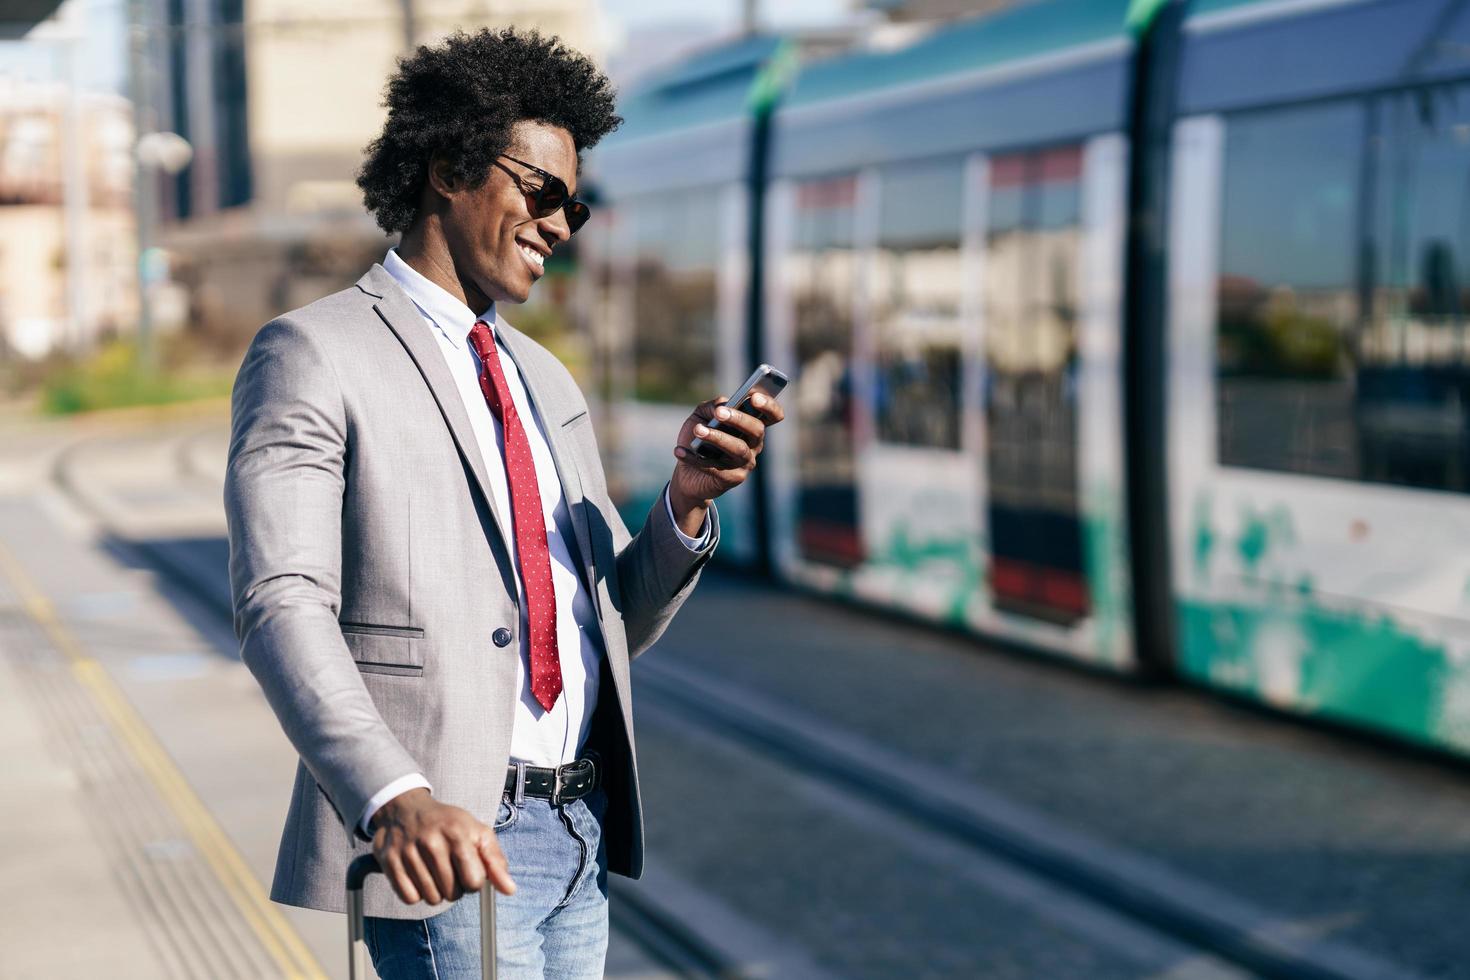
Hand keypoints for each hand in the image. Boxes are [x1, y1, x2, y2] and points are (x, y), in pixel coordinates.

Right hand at [370, 788, 515, 904]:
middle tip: (448, 869)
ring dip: (435, 892)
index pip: (474, 881)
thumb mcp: (477, 832)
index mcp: (458, 833)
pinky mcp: (389, 862)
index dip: (474, 882)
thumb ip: (495, 861)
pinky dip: (415, 893)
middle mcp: (432, 841)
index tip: (468, 871)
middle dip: (454, 888)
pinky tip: (417, 875)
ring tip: (432, 871)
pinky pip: (409, 898)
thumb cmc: (447, 824)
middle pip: (452, 894)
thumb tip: (510, 890)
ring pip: (431, 898)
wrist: (406, 808)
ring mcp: (408, 852)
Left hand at [670, 391, 785, 512]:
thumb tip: (721, 405)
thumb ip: (711, 406)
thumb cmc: (698, 439)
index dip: (768, 405)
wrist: (687, 472)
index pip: (772, 415)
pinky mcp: (732, 479)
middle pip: (756, 430)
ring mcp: (745, 463)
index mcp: (751, 426)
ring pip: (738, 449)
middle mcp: (754, 444)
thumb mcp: (700, 416)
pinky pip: (716, 468)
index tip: (753, 397)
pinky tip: (679, 451)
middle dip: (738, 419)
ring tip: (697, 430)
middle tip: (719, 413)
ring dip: (717, 438)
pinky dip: (695, 459)